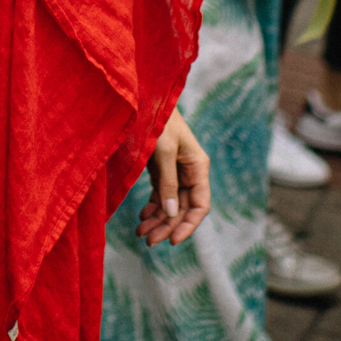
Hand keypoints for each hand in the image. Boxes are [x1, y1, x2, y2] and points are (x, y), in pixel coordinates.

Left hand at [136, 107, 209, 245]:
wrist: (144, 98)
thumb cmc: (158, 120)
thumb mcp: (163, 151)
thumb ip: (168, 182)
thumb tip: (170, 213)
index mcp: (197, 167)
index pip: (200, 205)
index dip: (188, 225)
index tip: (173, 241)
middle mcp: (189, 171)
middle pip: (182, 208)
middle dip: (167, 226)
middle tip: (148, 241)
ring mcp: (175, 171)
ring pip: (170, 204)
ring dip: (157, 220)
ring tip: (141, 233)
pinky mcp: (161, 168)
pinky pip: (160, 194)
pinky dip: (152, 207)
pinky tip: (142, 217)